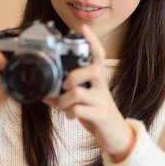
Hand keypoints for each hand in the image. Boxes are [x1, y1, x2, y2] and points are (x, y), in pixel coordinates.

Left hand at [43, 25, 134, 161]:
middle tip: (65, 86)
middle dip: (73, 75)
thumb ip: (66, 97)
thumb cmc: (99, 116)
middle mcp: (102, 88)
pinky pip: (79, 110)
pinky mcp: (100, 115)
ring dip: (64, 101)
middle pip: (92, 69)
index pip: (98, 56)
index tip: (83, 28)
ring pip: (78, 92)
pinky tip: (71, 116)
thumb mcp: (84, 104)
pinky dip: (70, 113)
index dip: (92, 42)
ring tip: (64, 107)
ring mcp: (102, 101)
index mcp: (98, 81)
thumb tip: (46, 95)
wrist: (118, 136)